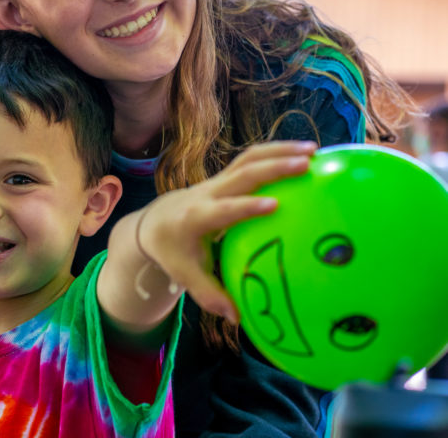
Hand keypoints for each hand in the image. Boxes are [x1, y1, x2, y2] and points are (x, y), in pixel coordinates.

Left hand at [136, 140, 316, 322]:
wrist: (154, 221)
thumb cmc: (172, 252)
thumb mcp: (185, 275)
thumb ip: (210, 295)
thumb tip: (238, 319)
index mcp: (197, 218)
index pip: (223, 210)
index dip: (246, 206)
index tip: (274, 205)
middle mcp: (207, 193)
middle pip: (241, 174)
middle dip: (273, 166)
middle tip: (306, 164)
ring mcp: (217, 181)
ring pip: (248, 159)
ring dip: (279, 150)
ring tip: (314, 150)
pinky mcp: (226, 177)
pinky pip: (251, 160)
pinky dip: (276, 152)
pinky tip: (305, 153)